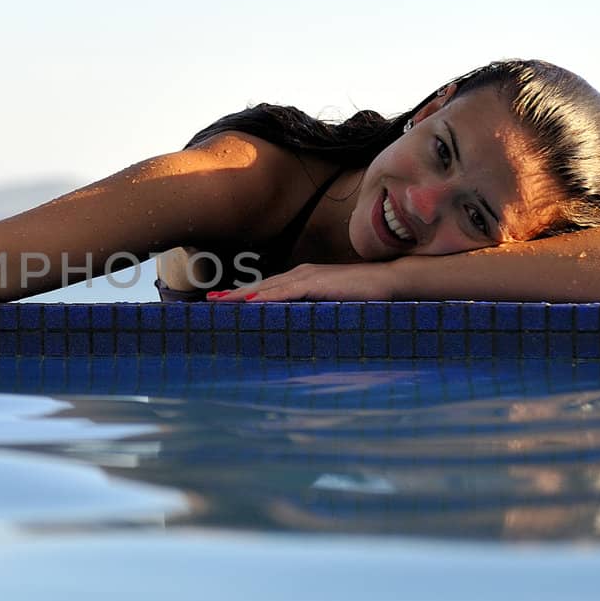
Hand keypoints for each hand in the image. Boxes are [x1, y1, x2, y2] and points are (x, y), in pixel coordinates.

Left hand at [206, 261, 399, 301]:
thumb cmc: (363, 296)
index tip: (221, 301)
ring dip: (244, 295)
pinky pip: (289, 291)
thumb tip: (298, 326)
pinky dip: (268, 296)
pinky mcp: (319, 283)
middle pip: (262, 286)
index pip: (268, 288)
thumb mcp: (331, 304)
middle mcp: (301, 274)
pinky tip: (253, 302)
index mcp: (303, 279)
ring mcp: (309, 276)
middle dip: (235, 294)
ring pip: (270, 287)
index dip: (243, 294)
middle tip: (209, 301)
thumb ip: (314, 311)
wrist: (389, 282)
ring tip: (222, 303)